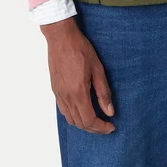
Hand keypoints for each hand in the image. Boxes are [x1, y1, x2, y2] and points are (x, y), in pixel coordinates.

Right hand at [41, 17, 115, 134]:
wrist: (61, 37)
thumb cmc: (80, 49)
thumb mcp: (97, 68)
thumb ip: (103, 92)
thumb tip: (110, 111)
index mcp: (78, 93)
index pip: (89, 121)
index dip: (101, 128)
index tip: (111, 126)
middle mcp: (66, 97)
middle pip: (79, 123)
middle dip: (94, 128)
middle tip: (106, 125)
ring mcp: (59, 94)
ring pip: (70, 119)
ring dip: (83, 124)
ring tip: (96, 119)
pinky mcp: (55, 90)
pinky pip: (63, 111)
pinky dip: (74, 116)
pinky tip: (82, 110)